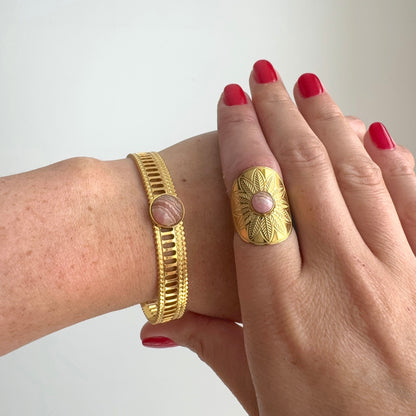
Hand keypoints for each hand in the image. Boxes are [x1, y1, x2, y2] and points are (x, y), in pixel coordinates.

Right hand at [141, 60, 415, 414]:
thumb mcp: (255, 393)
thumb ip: (209, 343)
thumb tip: (158, 323)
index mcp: (282, 310)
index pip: (254, 197)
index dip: (241, 142)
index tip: (231, 108)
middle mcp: (339, 282)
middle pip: (303, 172)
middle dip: (279, 115)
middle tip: (264, 81)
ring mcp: (394, 277)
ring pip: (357, 175)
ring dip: (330, 123)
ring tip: (309, 90)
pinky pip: (413, 203)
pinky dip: (394, 162)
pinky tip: (376, 136)